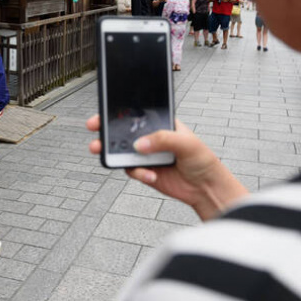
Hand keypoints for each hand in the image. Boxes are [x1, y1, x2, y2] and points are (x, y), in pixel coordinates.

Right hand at [86, 116, 248, 219]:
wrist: (206, 188)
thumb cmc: (202, 160)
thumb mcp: (186, 143)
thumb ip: (162, 139)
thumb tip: (139, 144)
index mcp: (160, 123)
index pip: (136, 113)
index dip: (118, 112)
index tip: (103, 113)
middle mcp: (151, 138)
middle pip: (123, 131)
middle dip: (106, 131)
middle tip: (95, 132)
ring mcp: (146, 155)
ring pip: (122, 151)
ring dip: (111, 152)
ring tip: (103, 154)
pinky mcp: (144, 171)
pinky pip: (131, 170)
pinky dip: (138, 173)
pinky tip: (151, 175)